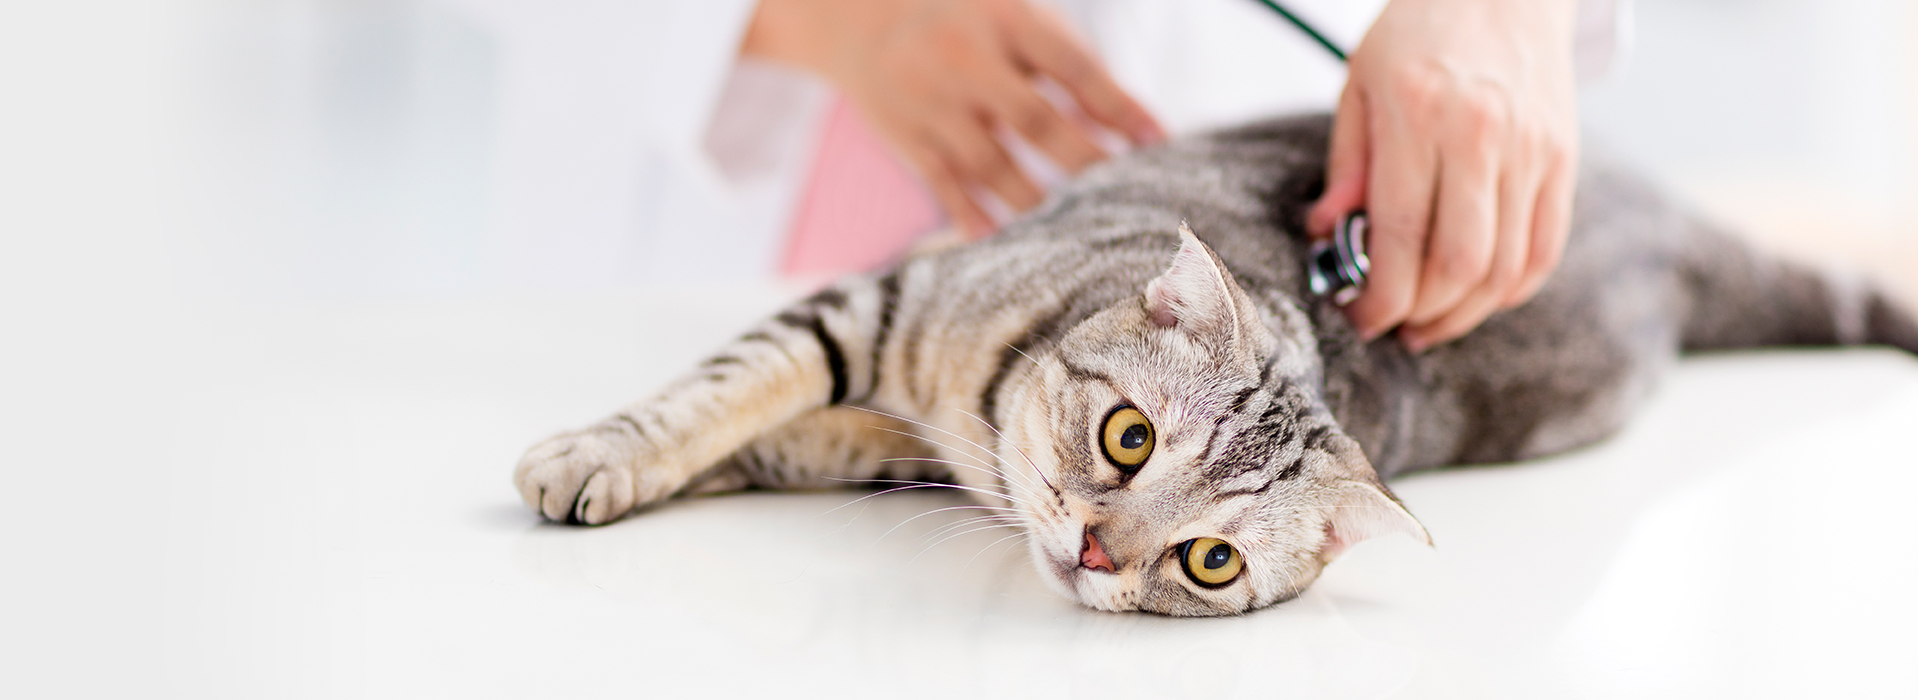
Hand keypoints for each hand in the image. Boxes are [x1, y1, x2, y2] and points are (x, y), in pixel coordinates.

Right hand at [742, 0, 1164, 236]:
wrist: (851, 12)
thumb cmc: (959, 16)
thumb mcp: (1010, 15)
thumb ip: (1061, 59)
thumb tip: (1123, 122)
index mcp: (1004, 18)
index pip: (1072, 67)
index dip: (1118, 106)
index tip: (1158, 142)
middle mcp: (965, 59)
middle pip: (1036, 121)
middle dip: (1086, 162)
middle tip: (1127, 196)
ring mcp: (932, 102)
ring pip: (993, 165)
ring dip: (1039, 200)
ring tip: (1079, 228)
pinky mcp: (905, 137)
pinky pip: (946, 186)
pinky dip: (977, 217)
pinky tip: (1010, 241)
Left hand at [1308, 0, 1578, 351]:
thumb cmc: (1419, 32)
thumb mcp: (1360, 83)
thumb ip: (1347, 164)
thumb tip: (1329, 234)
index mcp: (1420, 115)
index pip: (1398, 234)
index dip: (1378, 294)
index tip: (1359, 316)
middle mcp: (1482, 136)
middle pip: (1459, 264)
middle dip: (1420, 314)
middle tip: (1391, 325)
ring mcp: (1532, 150)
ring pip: (1504, 268)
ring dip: (1464, 313)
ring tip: (1429, 323)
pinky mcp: (1564, 159)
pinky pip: (1544, 250)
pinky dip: (1511, 289)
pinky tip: (1478, 298)